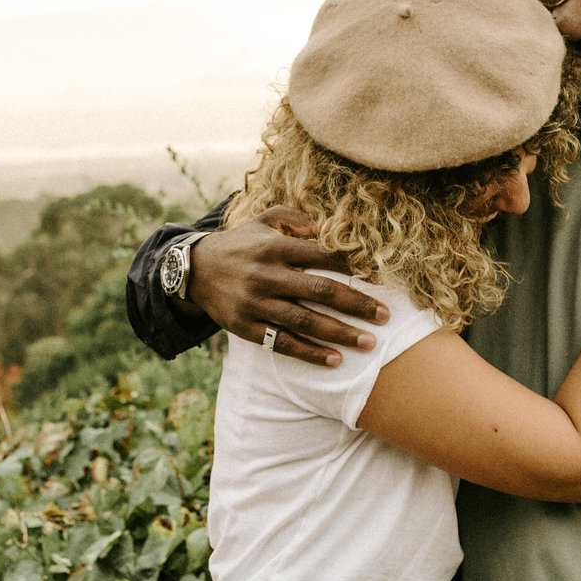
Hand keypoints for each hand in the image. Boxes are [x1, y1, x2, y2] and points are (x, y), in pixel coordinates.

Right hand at [184, 208, 386, 367]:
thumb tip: (338, 225)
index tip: (382, 277)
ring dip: (339, 333)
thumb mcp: (266, 221)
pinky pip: (281, 342)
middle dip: (356, 304)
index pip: (323, 255)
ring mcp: (255, 303)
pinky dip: (309, 353)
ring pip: (304, 321)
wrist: (194, 269)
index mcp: (276, 246)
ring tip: (369, 343)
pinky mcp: (245, 327)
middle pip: (320, 290)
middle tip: (385, 316)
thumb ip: (301, 220)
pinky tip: (334, 360)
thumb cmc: (242, 243)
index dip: (354, 265)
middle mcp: (267, 274)